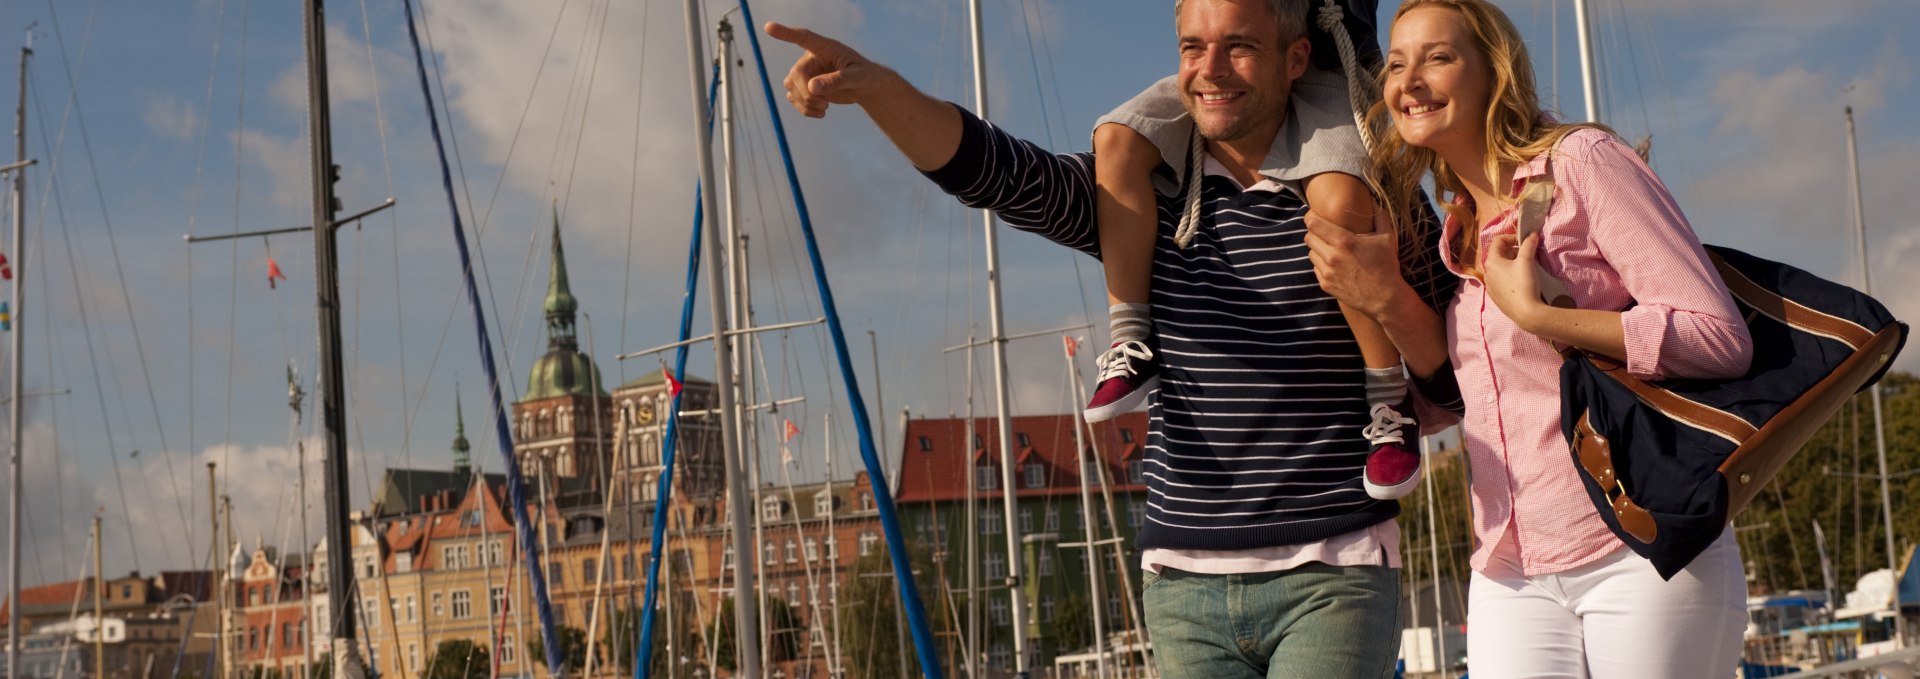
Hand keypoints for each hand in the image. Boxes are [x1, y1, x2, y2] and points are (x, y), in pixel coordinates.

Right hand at [765, 23, 894, 117]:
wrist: (864, 87)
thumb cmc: (864, 76)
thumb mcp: (857, 77)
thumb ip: (837, 80)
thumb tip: (812, 87)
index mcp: (825, 48)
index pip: (803, 37)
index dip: (785, 33)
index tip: (768, 27)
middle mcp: (811, 58)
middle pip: (796, 74)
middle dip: (806, 94)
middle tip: (825, 104)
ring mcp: (806, 73)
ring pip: (791, 87)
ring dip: (805, 103)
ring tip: (825, 108)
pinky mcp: (804, 87)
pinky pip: (793, 98)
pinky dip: (804, 109)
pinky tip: (821, 113)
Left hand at [1303, 209, 1404, 318]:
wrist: (1385, 298)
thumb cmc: (1387, 265)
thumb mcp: (1387, 237)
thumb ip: (1379, 215)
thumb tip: (1373, 199)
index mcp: (1343, 241)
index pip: (1312, 223)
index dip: (1311, 217)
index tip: (1315, 215)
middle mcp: (1331, 256)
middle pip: (1308, 237)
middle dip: (1315, 232)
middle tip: (1325, 232)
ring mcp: (1327, 272)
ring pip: (1311, 252)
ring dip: (1318, 249)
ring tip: (1333, 249)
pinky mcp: (1325, 284)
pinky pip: (1316, 268)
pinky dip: (1322, 264)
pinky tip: (1336, 264)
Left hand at [1480, 232, 1545, 329]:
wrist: (1526, 313)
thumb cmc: (1524, 284)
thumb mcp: (1526, 260)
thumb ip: (1528, 244)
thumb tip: (1532, 234)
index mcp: (1491, 262)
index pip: (1497, 240)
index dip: (1512, 237)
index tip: (1525, 241)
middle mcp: (1486, 273)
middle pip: (1499, 254)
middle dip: (1513, 250)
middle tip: (1527, 255)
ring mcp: (1490, 286)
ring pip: (1500, 268)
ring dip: (1512, 263)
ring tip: (1525, 267)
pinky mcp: (1495, 296)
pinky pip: (1501, 280)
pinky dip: (1509, 275)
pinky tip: (1520, 281)